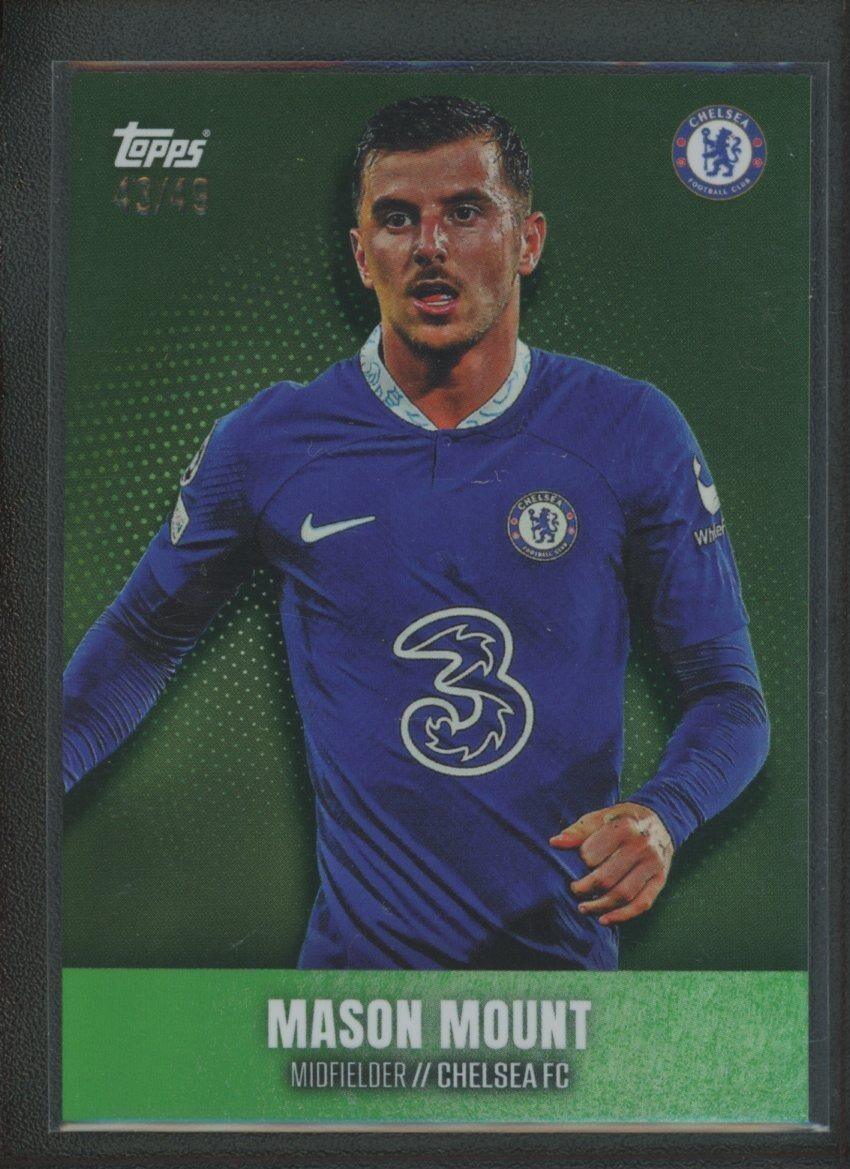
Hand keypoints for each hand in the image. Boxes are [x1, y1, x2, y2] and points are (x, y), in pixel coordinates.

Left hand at [549, 802, 673, 925]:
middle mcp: (641, 846)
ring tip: (583, 907)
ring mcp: (653, 865)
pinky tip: (604, 920)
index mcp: (624, 827)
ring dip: (600, 906)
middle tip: (574, 889)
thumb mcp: (601, 817)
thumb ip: (578, 831)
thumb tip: (555, 843)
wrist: (660, 820)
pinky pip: (642, 904)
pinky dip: (622, 916)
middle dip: (585, 888)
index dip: (581, 861)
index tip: (579, 861)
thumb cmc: (623, 819)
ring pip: (623, 894)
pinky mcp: (660, 879)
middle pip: (606, 878)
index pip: (592, 855)